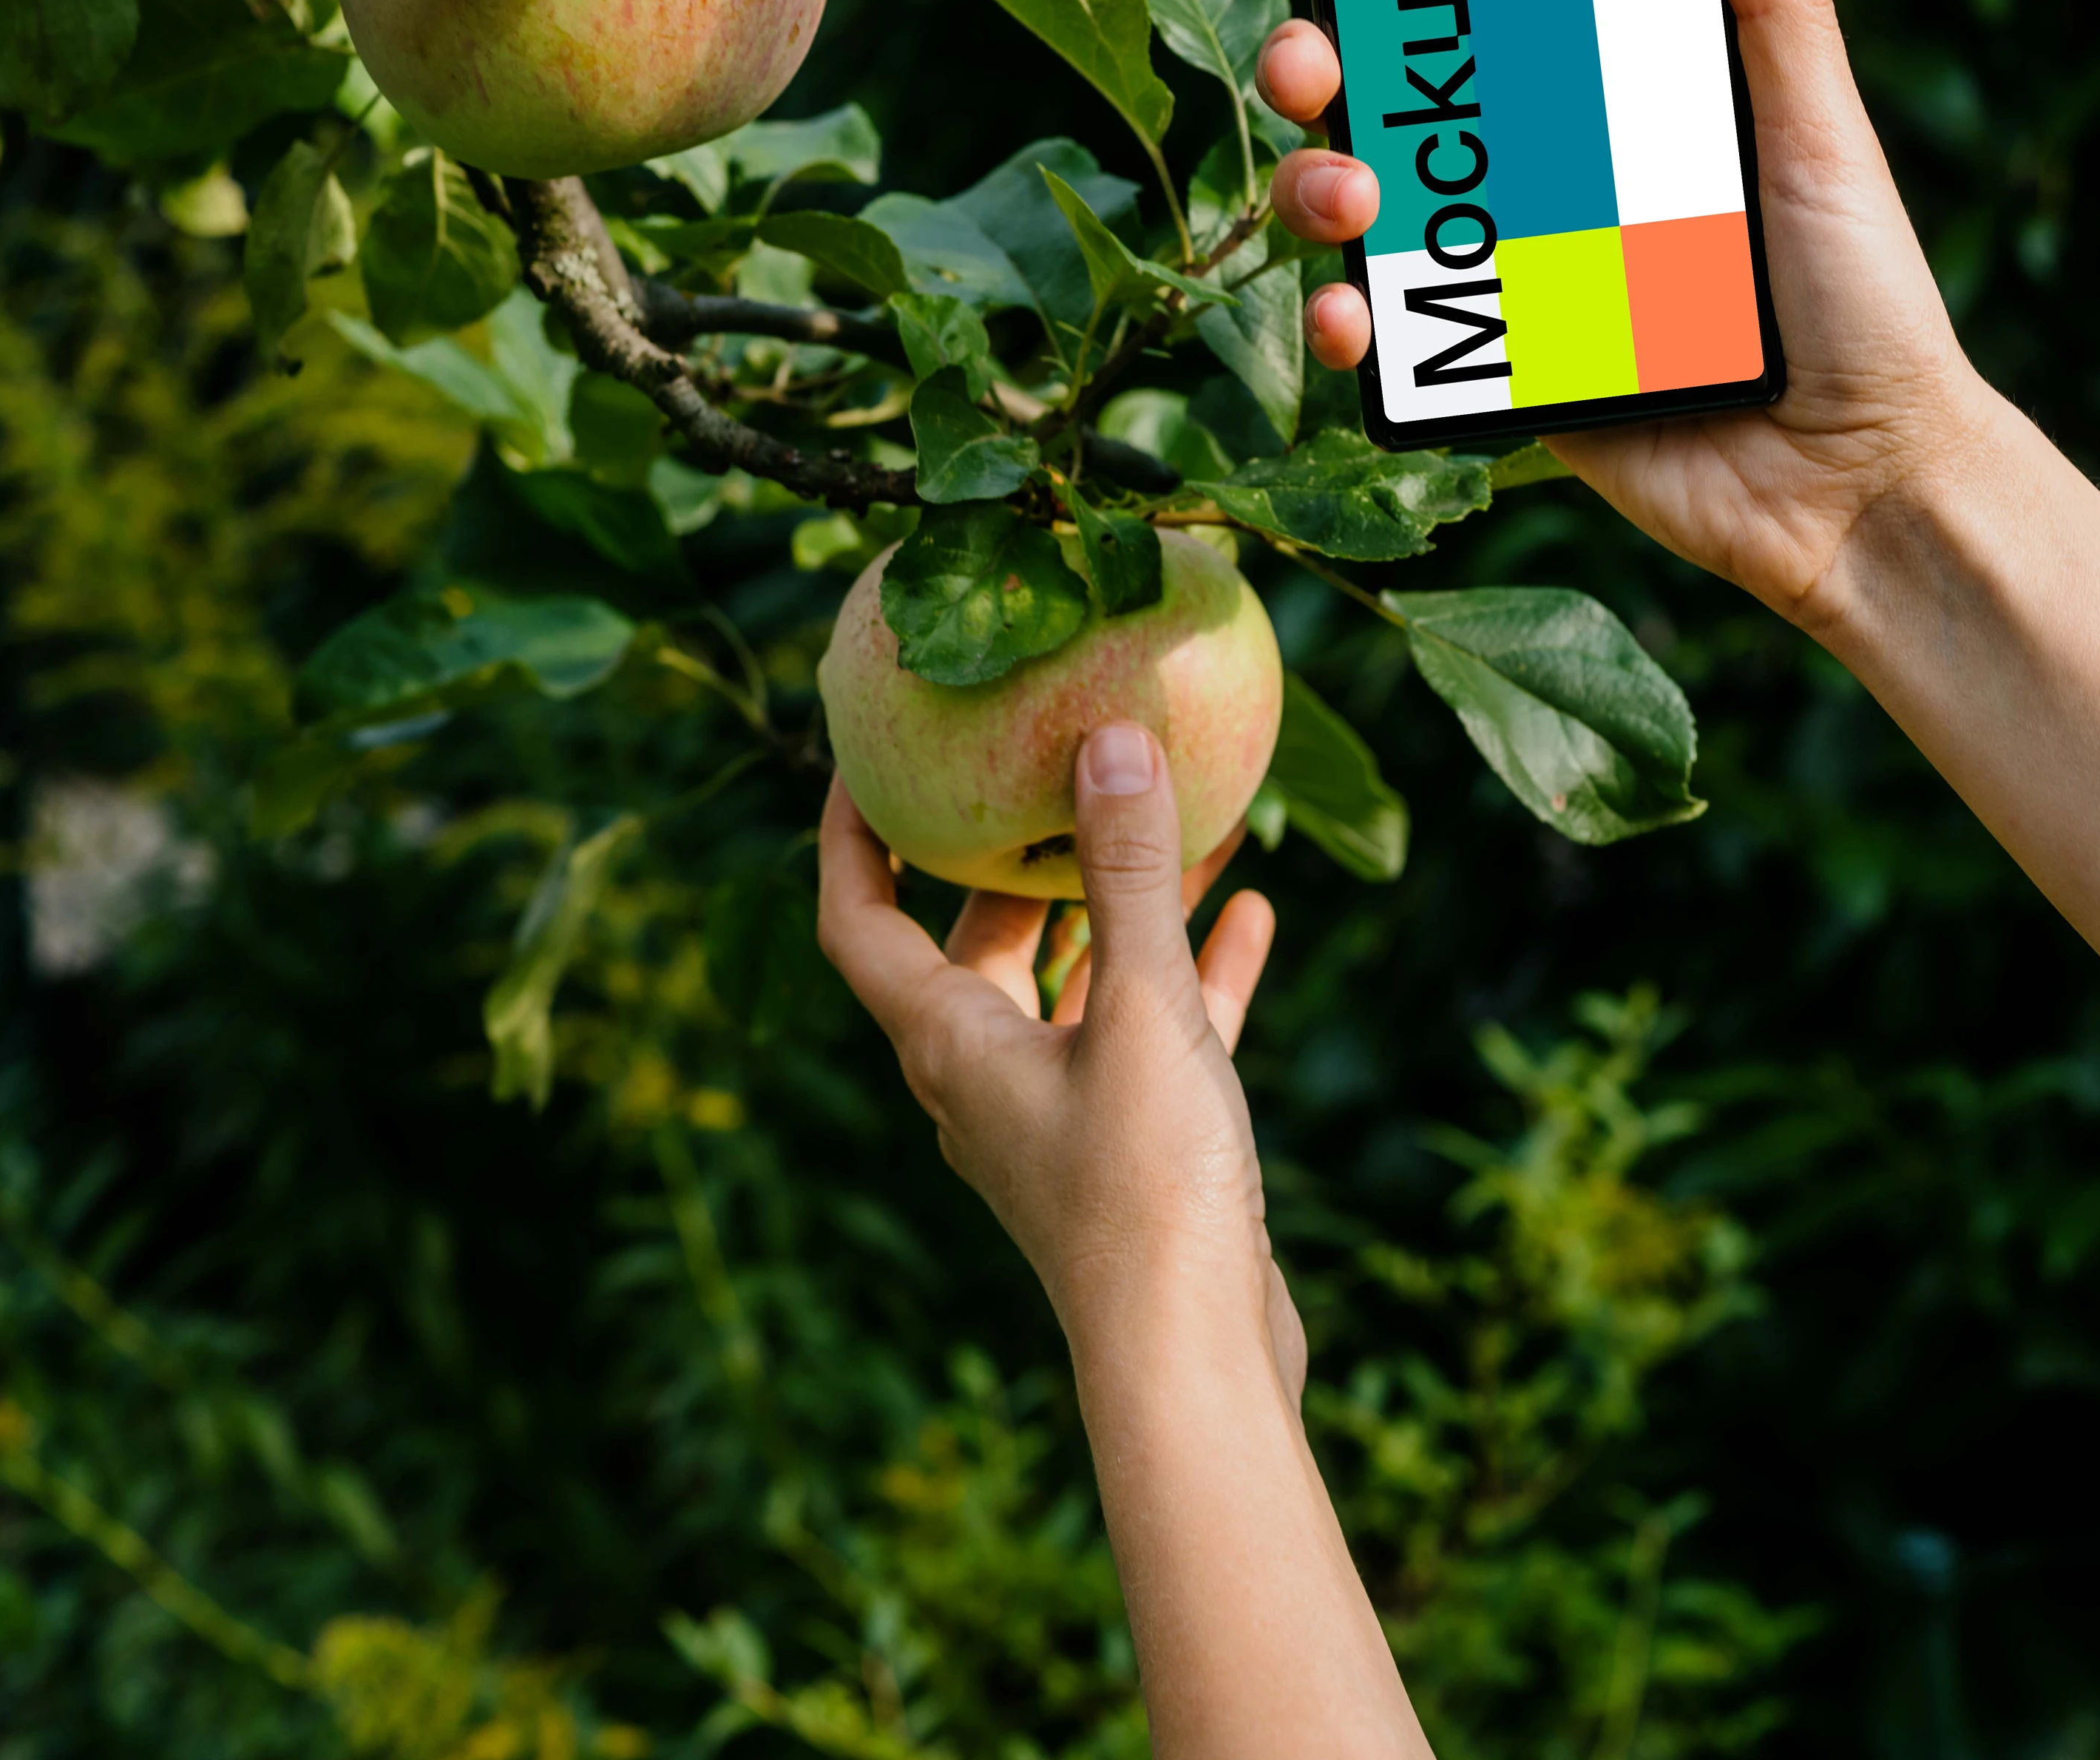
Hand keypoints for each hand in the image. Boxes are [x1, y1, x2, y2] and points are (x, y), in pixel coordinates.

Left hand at [817, 726, 1305, 1390]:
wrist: (1194, 1361)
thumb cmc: (1143, 1195)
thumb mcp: (1142, 1013)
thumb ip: (1127, 876)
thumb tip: (1109, 738)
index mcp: (949, 1045)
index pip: (858, 919)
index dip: (847, 834)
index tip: (864, 754)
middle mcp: (988, 1077)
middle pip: (977, 939)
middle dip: (1014, 849)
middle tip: (1043, 756)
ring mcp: (1062, 1113)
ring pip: (1077, 979)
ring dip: (1120, 901)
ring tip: (1176, 813)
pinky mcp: (1136, 1145)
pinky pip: (1153, 1030)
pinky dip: (1193, 968)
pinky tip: (1251, 910)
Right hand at [1257, 0, 1994, 619]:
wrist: (1863, 484)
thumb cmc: (1868, 305)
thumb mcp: (1820, 139)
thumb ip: (1778, 7)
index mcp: (1619, 114)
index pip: (1491, 24)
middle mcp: (1557, 189)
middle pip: (1402, 110)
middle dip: (1321, 71)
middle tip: (1309, 65)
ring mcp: (1522, 285)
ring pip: (1376, 218)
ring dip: (1318, 189)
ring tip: (1350, 200)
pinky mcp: (1509, 381)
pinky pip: (1401, 345)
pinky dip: (1345, 323)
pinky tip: (1342, 316)